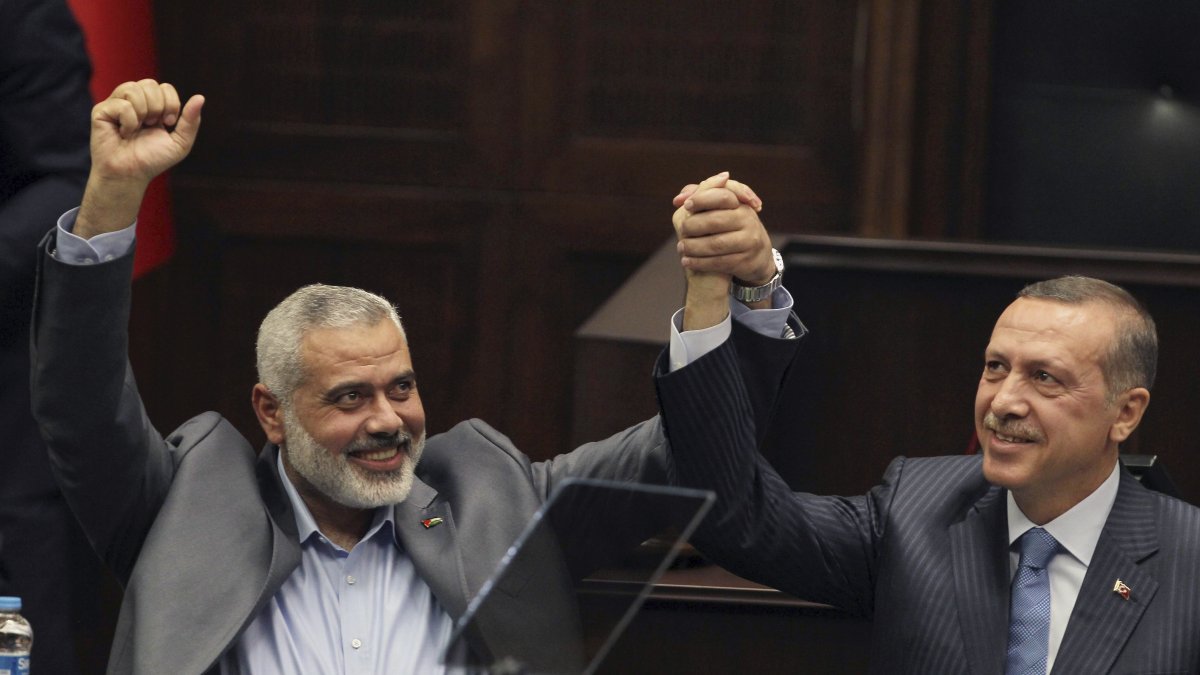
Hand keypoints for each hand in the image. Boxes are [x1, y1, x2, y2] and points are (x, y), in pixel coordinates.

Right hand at [75, 80, 203, 237]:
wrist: (130, 174)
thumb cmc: (152, 160)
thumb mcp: (180, 143)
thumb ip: (191, 121)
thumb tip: (201, 97)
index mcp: (152, 104)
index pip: (165, 87)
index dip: (171, 104)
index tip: (168, 123)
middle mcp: (133, 100)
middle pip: (150, 83)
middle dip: (158, 107)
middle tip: (152, 126)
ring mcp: (116, 103)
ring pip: (133, 88)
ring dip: (143, 112)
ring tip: (138, 128)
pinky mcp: (101, 110)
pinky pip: (122, 104)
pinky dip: (129, 122)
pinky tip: (125, 133)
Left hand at [672, 172, 774, 286]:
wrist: (756, 256)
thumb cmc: (731, 228)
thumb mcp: (723, 210)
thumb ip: (701, 198)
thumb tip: (679, 199)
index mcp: (741, 206)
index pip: (722, 196)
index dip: (702, 199)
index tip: (686, 205)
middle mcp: (748, 221)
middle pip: (716, 221)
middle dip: (694, 225)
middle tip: (682, 230)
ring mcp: (749, 242)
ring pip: (716, 244)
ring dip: (694, 246)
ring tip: (681, 247)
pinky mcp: (745, 262)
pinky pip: (719, 262)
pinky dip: (699, 262)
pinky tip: (687, 261)